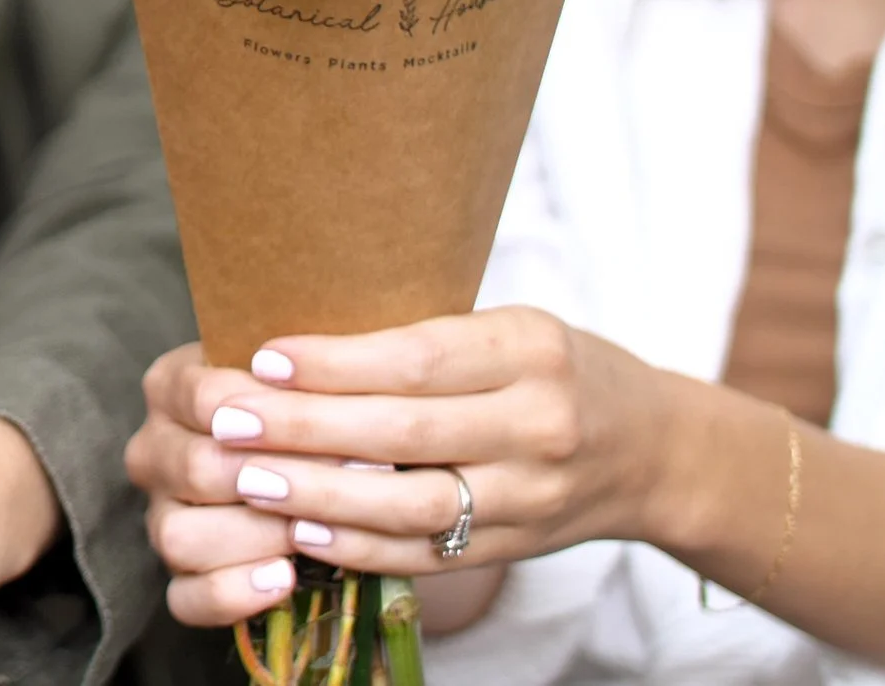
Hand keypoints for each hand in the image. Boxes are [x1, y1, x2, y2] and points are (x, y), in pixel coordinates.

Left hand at [127, 310, 686, 626]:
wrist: (655, 451)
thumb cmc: (555, 370)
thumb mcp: (509, 329)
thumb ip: (424, 339)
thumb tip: (301, 342)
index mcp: (530, 351)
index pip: (419, 358)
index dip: (336, 362)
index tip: (264, 358)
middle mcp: (537, 426)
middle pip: (404, 432)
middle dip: (306, 428)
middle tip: (229, 423)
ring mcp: (530, 497)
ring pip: (412, 504)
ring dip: (321, 495)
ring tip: (249, 481)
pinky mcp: (515, 547)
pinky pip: (428, 555)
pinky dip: (361, 548)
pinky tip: (302, 532)